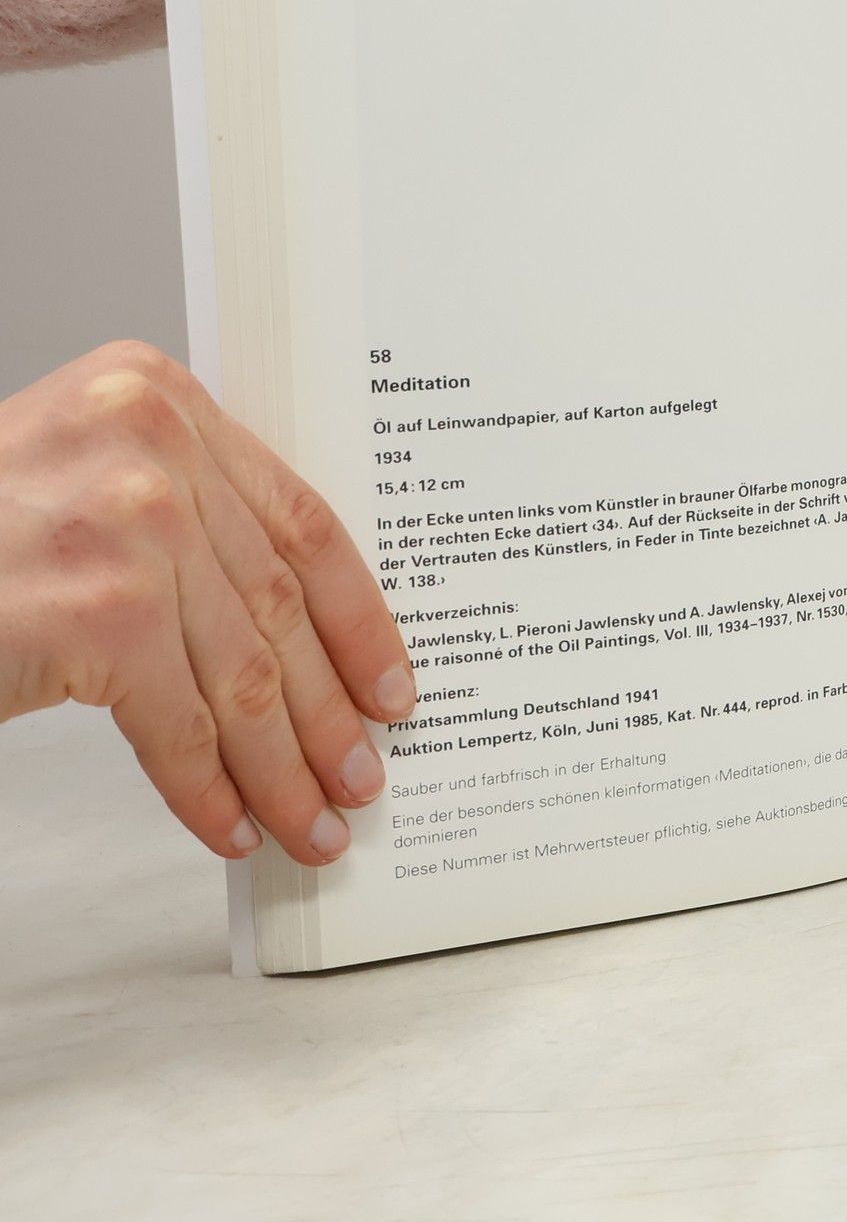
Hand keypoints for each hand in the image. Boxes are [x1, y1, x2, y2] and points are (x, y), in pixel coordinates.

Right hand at [0, 342, 414, 863]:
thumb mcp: (80, 483)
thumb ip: (181, 515)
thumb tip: (288, 626)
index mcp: (159, 394)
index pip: (298, 517)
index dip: (358, 615)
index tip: (390, 682)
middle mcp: (152, 439)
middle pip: (277, 603)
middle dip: (327, 708)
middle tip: (361, 774)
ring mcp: (127, 522)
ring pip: (240, 671)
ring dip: (283, 765)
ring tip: (314, 821)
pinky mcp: (97, 609)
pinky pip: (178, 722)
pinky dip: (209, 788)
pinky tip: (231, 827)